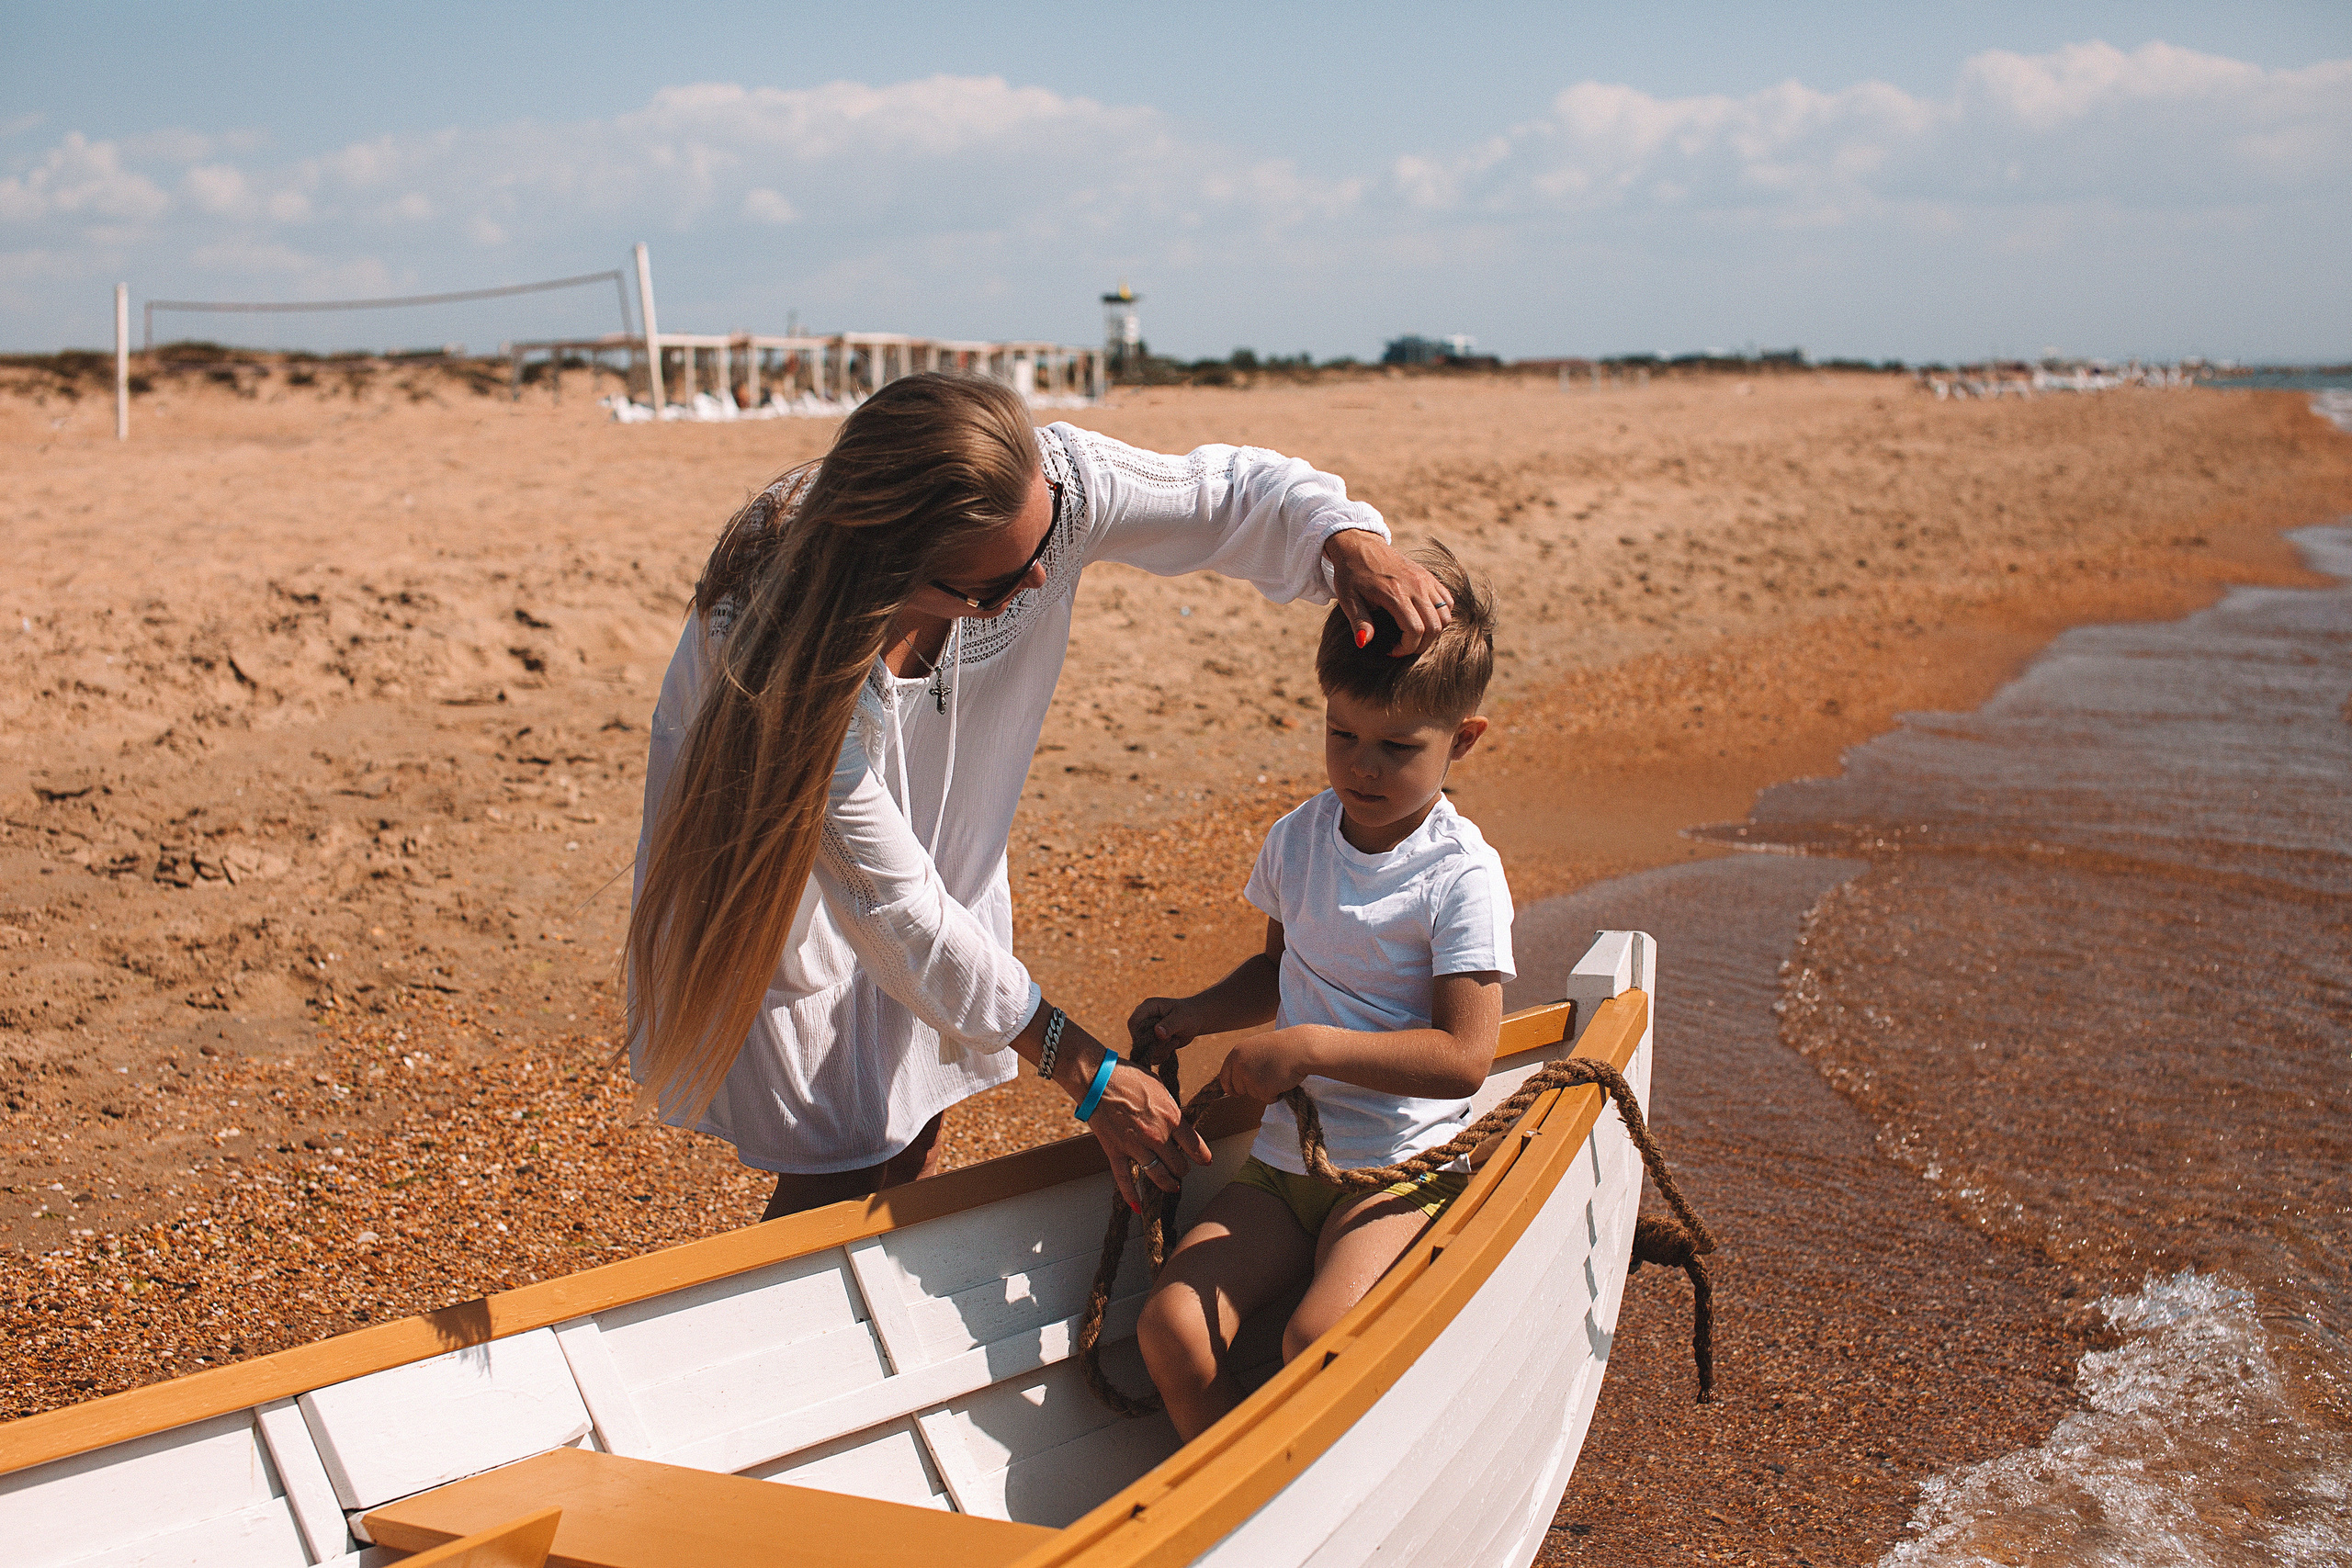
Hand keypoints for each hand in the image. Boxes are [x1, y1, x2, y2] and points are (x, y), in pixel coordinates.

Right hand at [1084, 1051, 1213, 1210]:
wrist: (1098, 1078)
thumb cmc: (1130, 1077)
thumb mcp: (1161, 1089)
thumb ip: (1172, 1110)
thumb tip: (1179, 1124)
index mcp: (1171, 1117)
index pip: (1195, 1146)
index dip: (1203, 1157)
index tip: (1206, 1161)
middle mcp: (1157, 1136)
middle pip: (1178, 1165)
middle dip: (1182, 1168)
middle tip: (1181, 1167)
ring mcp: (1135, 1146)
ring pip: (1158, 1176)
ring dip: (1168, 1184)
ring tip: (1172, 1186)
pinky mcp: (1115, 1151)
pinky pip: (1125, 1179)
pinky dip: (1132, 1196)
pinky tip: (1138, 1208)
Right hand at [1126, 994, 1212, 1064]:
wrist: (1195, 1020)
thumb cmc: (1189, 1015)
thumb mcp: (1182, 1018)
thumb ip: (1170, 1024)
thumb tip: (1158, 1032)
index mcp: (1148, 1008)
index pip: (1133, 1022)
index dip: (1140, 1034)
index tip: (1156, 1039)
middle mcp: (1144, 1019)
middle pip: (1137, 1039)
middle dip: (1155, 1045)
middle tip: (1172, 1040)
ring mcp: (1146, 1032)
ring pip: (1144, 1050)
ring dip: (1160, 1051)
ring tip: (1174, 1041)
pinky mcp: (1150, 1042)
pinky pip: (1150, 1055)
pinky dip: (1161, 1056)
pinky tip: (1172, 1047)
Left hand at [1213, 1027, 1318, 1103]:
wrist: (1300, 1048)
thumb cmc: (1283, 1047)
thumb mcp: (1257, 1046)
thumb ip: (1244, 1060)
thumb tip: (1235, 1078)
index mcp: (1236, 1053)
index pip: (1225, 1076)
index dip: (1229, 1086)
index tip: (1234, 1092)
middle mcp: (1240, 1065)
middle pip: (1239, 1088)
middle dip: (1251, 1088)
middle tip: (1267, 1078)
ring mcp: (1250, 1077)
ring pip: (1253, 1094)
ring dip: (1265, 1090)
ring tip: (1277, 1075)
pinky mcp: (1262, 1088)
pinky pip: (1266, 1099)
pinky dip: (1275, 1095)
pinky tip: (1282, 1081)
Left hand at [1324, 530, 1451, 657]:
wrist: (1359, 545)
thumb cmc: (1351, 574)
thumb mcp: (1348, 599)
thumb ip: (1359, 621)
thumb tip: (1364, 643)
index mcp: (1395, 593)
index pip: (1415, 630)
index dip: (1406, 648)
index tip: (1392, 650)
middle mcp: (1416, 585)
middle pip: (1434, 626)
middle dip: (1421, 645)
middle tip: (1403, 646)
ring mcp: (1425, 579)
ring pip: (1445, 615)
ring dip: (1433, 631)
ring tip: (1413, 634)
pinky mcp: (1429, 576)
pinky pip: (1447, 601)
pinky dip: (1441, 615)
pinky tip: (1422, 618)